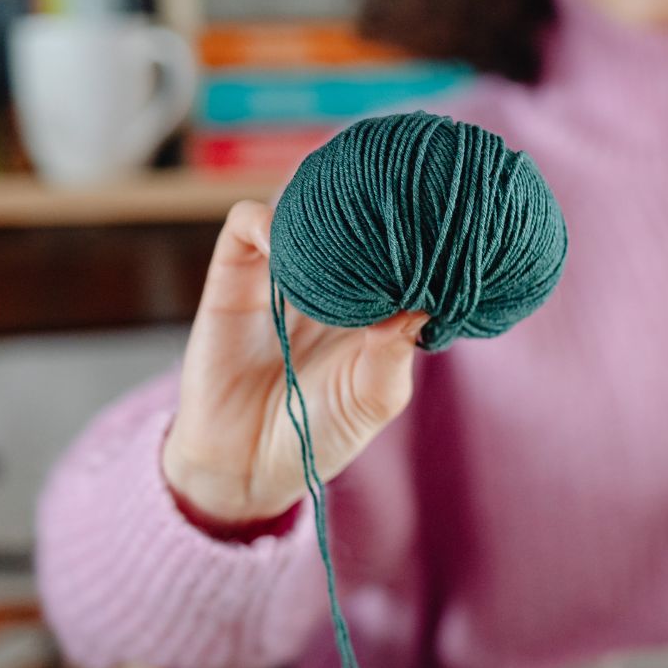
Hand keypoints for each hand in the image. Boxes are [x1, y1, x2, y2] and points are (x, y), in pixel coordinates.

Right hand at [162, 200, 429, 527]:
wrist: (249, 466)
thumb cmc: (321, 431)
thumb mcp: (374, 399)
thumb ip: (395, 353)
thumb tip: (421, 303)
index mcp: (373, 302)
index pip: (397, 246)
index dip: (414, 232)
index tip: (434, 226)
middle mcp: (330, 282)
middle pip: (352, 215)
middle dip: (372, 203)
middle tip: (392, 200)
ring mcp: (282, 276)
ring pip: (302, 210)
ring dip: (321, 207)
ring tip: (343, 223)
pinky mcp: (232, 279)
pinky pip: (245, 226)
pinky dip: (267, 222)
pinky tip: (291, 246)